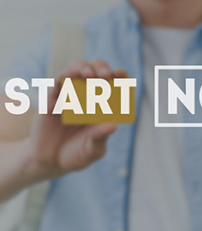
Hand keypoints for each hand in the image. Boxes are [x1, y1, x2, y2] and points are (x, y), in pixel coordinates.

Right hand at [26, 60, 126, 180]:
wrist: (50, 162)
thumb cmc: (76, 155)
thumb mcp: (92, 150)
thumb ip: (100, 138)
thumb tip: (114, 126)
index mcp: (102, 106)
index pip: (112, 85)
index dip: (118, 76)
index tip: (122, 74)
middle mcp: (87, 97)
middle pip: (95, 71)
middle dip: (101, 68)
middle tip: (105, 75)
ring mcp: (69, 95)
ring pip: (76, 70)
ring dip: (83, 67)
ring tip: (89, 75)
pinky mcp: (52, 99)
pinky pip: (57, 82)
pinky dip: (64, 76)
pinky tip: (71, 76)